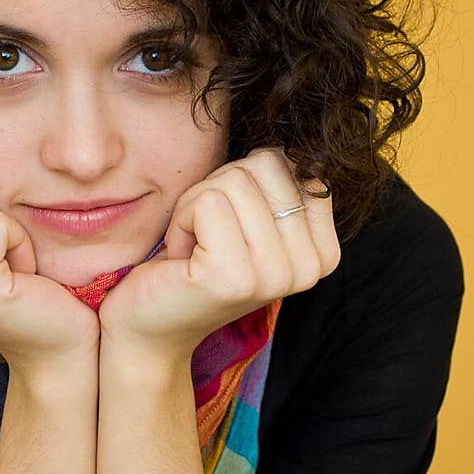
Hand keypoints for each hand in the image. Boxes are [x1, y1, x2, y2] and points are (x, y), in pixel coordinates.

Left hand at [97, 147, 340, 361]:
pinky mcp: (233, 276)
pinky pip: (207, 201)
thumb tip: (287, 146)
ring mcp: (274, 275)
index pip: (296, 166)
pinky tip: (180, 256)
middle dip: (221, 188)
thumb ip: (277, 186)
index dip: (249, 182)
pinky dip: (181, 218)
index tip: (231, 226)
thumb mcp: (251, 221)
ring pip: (233, 181)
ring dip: (197, 206)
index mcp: (322, 254)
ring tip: (193, 248)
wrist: (151, 326)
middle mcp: (308, 269)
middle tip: (207, 235)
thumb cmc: (196, 264)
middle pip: (266, 167)